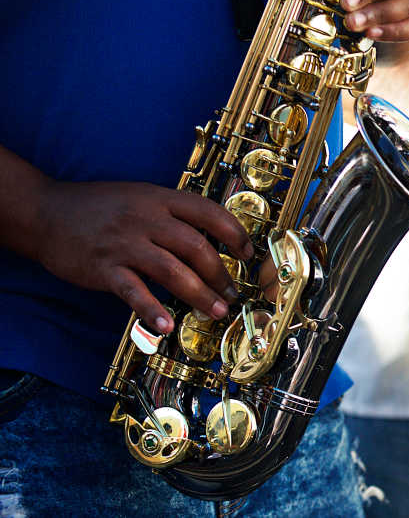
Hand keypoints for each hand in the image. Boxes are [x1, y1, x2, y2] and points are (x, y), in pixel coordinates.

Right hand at [34, 181, 252, 333]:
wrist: (46, 212)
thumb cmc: (99, 206)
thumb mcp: (141, 196)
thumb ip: (172, 214)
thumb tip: (211, 238)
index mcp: (160, 199)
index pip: (209, 212)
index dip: (235, 233)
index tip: (247, 253)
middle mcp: (146, 219)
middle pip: (197, 247)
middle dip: (221, 274)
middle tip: (231, 293)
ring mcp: (125, 243)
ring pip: (173, 272)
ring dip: (200, 295)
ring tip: (215, 312)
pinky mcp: (104, 268)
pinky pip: (134, 292)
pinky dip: (152, 310)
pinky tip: (166, 326)